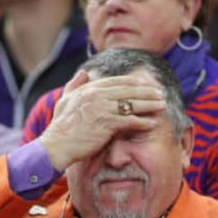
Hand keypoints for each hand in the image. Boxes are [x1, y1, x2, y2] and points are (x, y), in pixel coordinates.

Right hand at [38, 71, 165, 170]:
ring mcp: (103, 109)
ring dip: (149, 105)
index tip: (146, 84)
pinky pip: (129, 121)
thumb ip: (75, 85)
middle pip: (128, 91)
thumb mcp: (65, 100)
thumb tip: (84, 72)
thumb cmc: (60, 126)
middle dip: (147, 92)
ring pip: (132, 105)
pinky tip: (152, 123)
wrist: (56, 145)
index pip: (117, 81)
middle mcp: (97, 96)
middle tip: (160, 93)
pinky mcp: (106, 124)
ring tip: (162, 106)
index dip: (134, 82)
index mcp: (89, 89)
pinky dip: (142, 122)